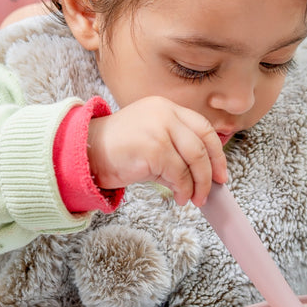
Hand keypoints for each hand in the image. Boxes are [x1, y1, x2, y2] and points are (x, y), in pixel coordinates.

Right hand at [86, 96, 228, 205]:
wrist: (86, 152)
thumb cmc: (116, 150)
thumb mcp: (151, 143)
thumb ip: (176, 153)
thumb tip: (200, 177)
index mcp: (166, 107)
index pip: (203, 128)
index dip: (216, 153)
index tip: (221, 172)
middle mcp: (165, 113)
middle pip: (202, 144)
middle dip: (211, 171)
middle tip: (212, 190)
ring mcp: (159, 129)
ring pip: (194, 160)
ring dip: (198, 184)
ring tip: (194, 199)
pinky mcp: (154, 148)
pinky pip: (178, 174)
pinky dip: (183, 189)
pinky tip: (180, 198)